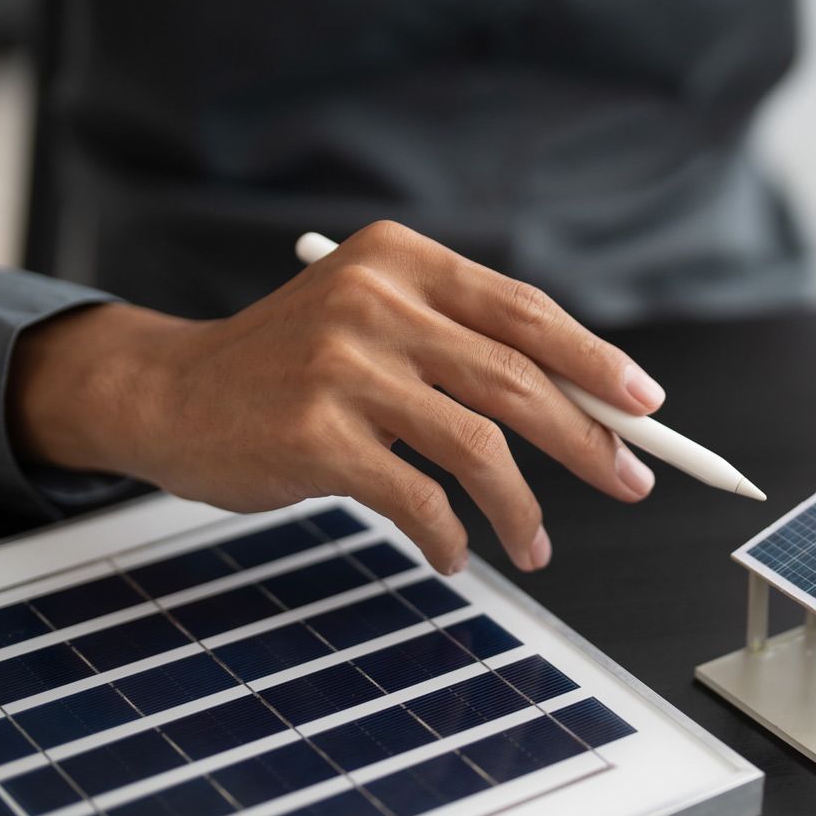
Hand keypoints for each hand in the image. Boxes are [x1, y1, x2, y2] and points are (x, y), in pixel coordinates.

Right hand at [9, 221, 661, 573]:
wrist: (170, 393)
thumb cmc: (288, 366)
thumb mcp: (371, 320)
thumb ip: (460, 345)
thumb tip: (587, 409)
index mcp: (399, 260)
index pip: (523, 310)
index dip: (595, 361)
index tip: (646, 405)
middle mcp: (374, 301)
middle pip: (517, 378)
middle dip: (588, 440)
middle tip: (630, 481)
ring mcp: (341, 367)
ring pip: (478, 446)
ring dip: (523, 508)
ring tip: (537, 546)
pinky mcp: (314, 436)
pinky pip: (418, 499)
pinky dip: (451, 537)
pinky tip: (454, 555)